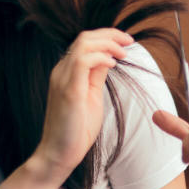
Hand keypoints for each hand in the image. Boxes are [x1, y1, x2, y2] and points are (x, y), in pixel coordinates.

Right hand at [32, 28, 133, 181]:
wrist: (59, 153)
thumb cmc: (76, 130)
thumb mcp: (92, 96)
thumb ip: (96, 76)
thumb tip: (108, 59)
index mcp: (66, 72)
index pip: (85, 42)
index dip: (107, 37)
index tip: (126, 42)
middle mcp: (61, 71)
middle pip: (84, 37)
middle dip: (110, 34)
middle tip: (129, 41)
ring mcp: (62, 79)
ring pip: (83, 43)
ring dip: (108, 44)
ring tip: (123, 53)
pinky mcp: (68, 90)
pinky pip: (82, 61)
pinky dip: (100, 57)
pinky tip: (113, 64)